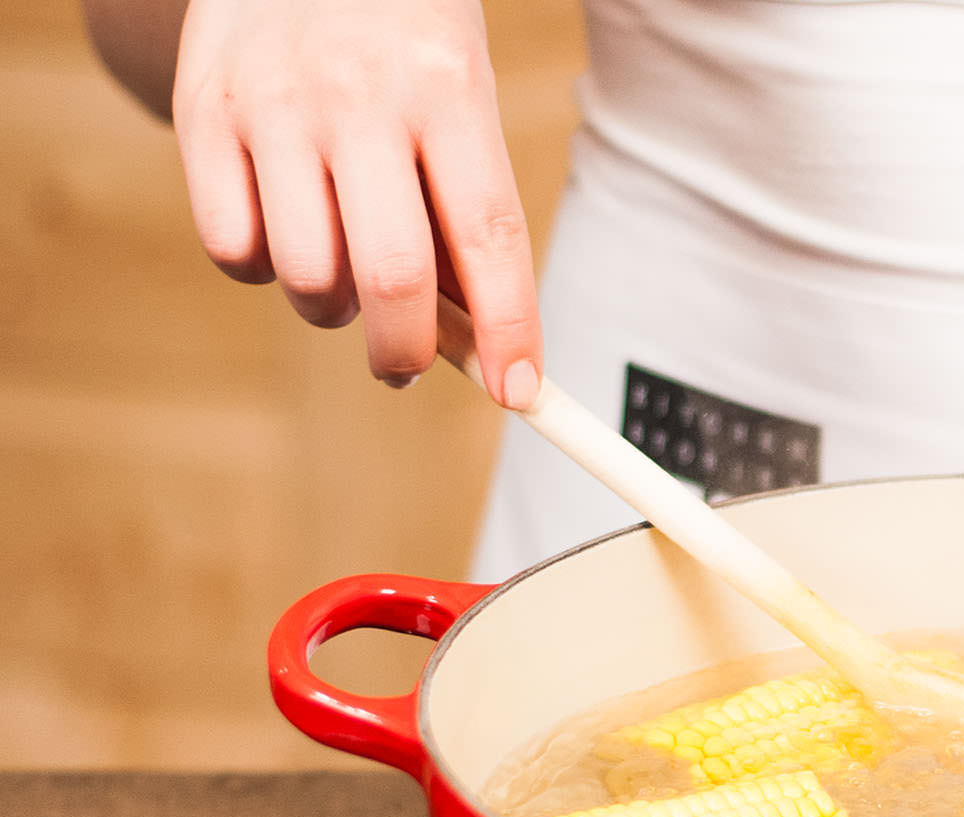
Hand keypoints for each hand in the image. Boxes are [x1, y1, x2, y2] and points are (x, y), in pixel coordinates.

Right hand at [170, 0, 540, 402]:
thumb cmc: (400, 36)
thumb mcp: (458, 93)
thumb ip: (463, 206)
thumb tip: (482, 338)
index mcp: (446, 86)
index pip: (490, 236)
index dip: (509, 329)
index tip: (521, 393)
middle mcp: (359, 95)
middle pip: (393, 277)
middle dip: (408, 352)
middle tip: (408, 366)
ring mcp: (274, 104)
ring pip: (308, 276)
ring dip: (333, 309)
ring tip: (344, 273)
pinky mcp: (203, 113)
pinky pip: (232, 249)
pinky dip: (263, 270)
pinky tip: (285, 231)